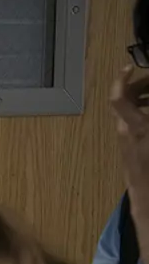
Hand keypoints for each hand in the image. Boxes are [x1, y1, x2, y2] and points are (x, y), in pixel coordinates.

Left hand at [111, 65, 148, 192]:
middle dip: (137, 84)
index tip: (128, 67)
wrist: (148, 196)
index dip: (121, 80)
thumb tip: (148, 101)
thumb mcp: (148, 131)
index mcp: (136, 127)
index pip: (119, 99)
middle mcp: (125, 131)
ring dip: (139, 96)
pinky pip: (129, 120)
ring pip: (125, 110)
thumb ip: (148, 114)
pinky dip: (139, 109)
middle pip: (122, 100)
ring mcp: (124, 139)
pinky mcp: (127, 145)